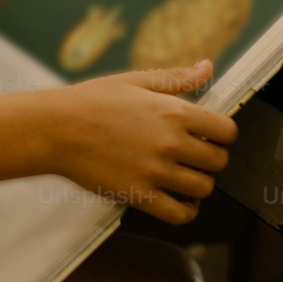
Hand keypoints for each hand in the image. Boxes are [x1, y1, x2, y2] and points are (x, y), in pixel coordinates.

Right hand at [49, 59, 236, 225]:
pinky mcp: (139, 196)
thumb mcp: (135, 81)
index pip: (226, 131)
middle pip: (218, 161)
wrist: (56, 128)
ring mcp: (155, 172)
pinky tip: (181, 200)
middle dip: (211, 158)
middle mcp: (170, 143)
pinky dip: (187, 210)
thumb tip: (207, 66)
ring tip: (185, 176)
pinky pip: (180, 214)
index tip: (210, 135)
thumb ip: (176, 78)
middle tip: (194, 155)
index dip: (222, 134)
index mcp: (173, 112)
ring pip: (203, 188)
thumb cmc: (91, 101)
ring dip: (199, 183)